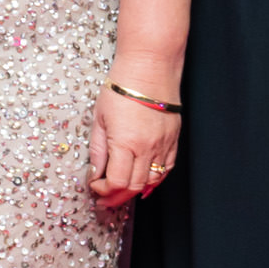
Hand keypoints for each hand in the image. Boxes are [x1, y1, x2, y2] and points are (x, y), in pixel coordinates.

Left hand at [88, 74, 177, 210]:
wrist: (150, 67)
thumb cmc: (121, 88)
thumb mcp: (99, 118)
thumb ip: (98, 150)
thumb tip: (95, 173)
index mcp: (126, 143)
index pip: (117, 182)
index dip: (104, 191)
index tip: (94, 187)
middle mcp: (148, 148)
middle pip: (135, 186)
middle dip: (117, 197)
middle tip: (104, 200)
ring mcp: (163, 144)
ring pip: (152, 181)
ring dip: (136, 191)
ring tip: (121, 194)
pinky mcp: (174, 139)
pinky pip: (167, 168)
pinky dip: (155, 180)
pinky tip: (144, 184)